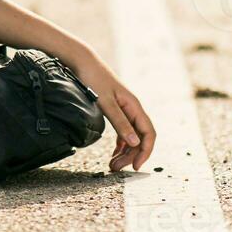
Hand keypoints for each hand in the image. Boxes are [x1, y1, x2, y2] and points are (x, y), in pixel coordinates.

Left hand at [68, 50, 155, 171]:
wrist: (83, 62)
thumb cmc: (94, 80)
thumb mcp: (106, 103)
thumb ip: (120, 123)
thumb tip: (135, 143)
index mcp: (134, 106)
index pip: (148, 133)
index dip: (146, 151)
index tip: (136, 166)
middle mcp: (132, 109)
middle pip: (140, 138)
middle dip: (131, 155)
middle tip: (116, 169)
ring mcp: (124, 110)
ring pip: (131, 136)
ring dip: (125, 152)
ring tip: (113, 165)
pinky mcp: (115, 110)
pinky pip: (123, 131)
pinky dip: (120, 144)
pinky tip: (113, 154)